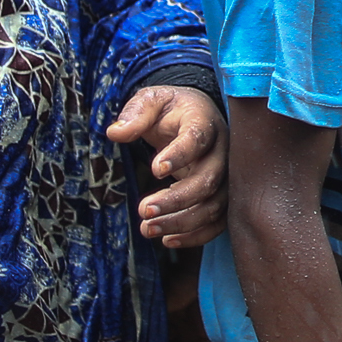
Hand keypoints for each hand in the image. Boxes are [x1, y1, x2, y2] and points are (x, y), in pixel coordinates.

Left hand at [107, 84, 223, 247]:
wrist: (194, 116)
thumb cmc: (170, 108)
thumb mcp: (151, 101)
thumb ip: (135, 114)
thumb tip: (115, 132)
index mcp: (204, 121)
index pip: (197, 138)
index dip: (179, 155)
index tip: (154, 169)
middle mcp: (221, 150)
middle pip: (209, 179)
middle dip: (177, 199)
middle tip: (143, 210)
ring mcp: (226, 176)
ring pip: (214, 205)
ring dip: (182, 222)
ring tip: (148, 229)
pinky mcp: (222, 195)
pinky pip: (217, 222)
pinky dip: (195, 236)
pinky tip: (167, 240)